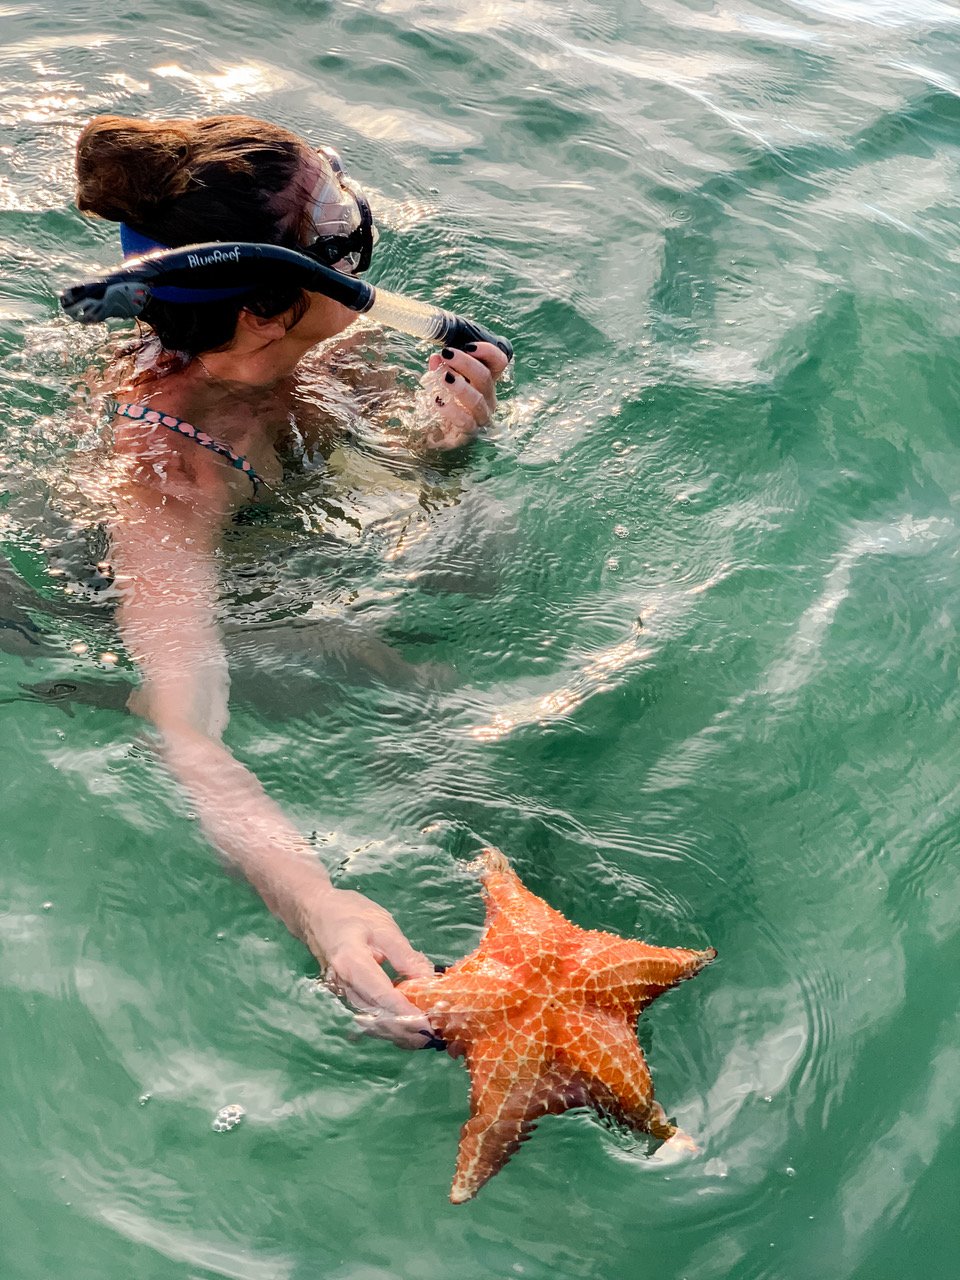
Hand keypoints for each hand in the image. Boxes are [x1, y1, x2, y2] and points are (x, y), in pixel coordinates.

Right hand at [305, 885, 437, 1048]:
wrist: (315, 912)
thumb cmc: (349, 913)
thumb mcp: (382, 926)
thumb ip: (404, 955)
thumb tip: (428, 979)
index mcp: (352, 964)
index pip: (381, 995)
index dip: (405, 1013)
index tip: (427, 1024)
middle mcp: (344, 985)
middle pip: (376, 1016)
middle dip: (404, 1030)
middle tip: (432, 1035)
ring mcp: (343, 993)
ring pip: (371, 1021)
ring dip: (397, 1032)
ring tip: (423, 1037)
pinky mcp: (347, 994)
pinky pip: (367, 1015)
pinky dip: (387, 1024)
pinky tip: (406, 1027)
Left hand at [416, 341, 510, 449]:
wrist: (436, 433)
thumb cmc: (445, 400)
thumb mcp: (443, 378)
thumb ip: (441, 367)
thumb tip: (436, 358)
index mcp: (486, 381)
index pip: (499, 362)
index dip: (488, 351)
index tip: (468, 345)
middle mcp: (488, 398)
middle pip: (485, 377)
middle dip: (465, 363)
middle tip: (446, 354)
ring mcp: (481, 417)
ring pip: (477, 400)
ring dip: (460, 386)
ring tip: (443, 377)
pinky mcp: (469, 433)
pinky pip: (465, 421)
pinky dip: (452, 411)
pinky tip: (438, 402)